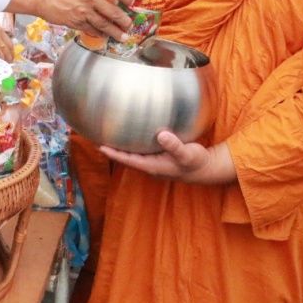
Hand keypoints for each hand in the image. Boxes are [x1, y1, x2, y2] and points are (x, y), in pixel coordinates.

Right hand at [29, 0, 132, 38]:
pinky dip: (99, 33)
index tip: (132, 2)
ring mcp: (83, 12)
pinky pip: (91, 29)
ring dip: (115, 32)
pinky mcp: (75, 22)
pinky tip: (103, 35)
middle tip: (129, 25)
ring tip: (122, 36)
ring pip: (104, 24)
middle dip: (124, 21)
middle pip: (113, 12)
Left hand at [101, 132, 235, 184]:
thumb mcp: (187, 154)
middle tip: (95, 137)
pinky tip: (128, 134)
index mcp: (152, 166)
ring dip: (119, 147)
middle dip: (111, 149)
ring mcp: (153, 162)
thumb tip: (162, 135)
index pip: (128, 160)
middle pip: (125, 157)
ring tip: (106, 135)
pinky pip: (140, 150)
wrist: (206, 168)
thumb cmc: (196, 162)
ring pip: (132, 154)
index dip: (113, 153)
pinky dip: (131, 144)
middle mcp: (149, 165)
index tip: (99, 146)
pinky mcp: (158, 157)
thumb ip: (175, 146)